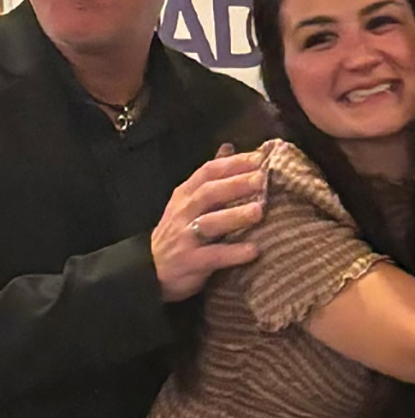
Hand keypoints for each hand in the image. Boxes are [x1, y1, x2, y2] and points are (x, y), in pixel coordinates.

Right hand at [151, 145, 267, 302]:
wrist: (149, 271)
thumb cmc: (180, 232)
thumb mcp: (189, 201)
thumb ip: (211, 177)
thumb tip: (229, 146)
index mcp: (185, 194)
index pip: (208, 172)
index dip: (233, 163)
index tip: (260, 157)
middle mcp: (183, 212)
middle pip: (209, 193)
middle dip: (236, 184)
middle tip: (263, 179)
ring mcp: (184, 237)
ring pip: (210, 223)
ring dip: (235, 216)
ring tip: (259, 211)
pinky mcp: (189, 262)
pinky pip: (213, 256)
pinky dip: (233, 253)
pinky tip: (254, 250)